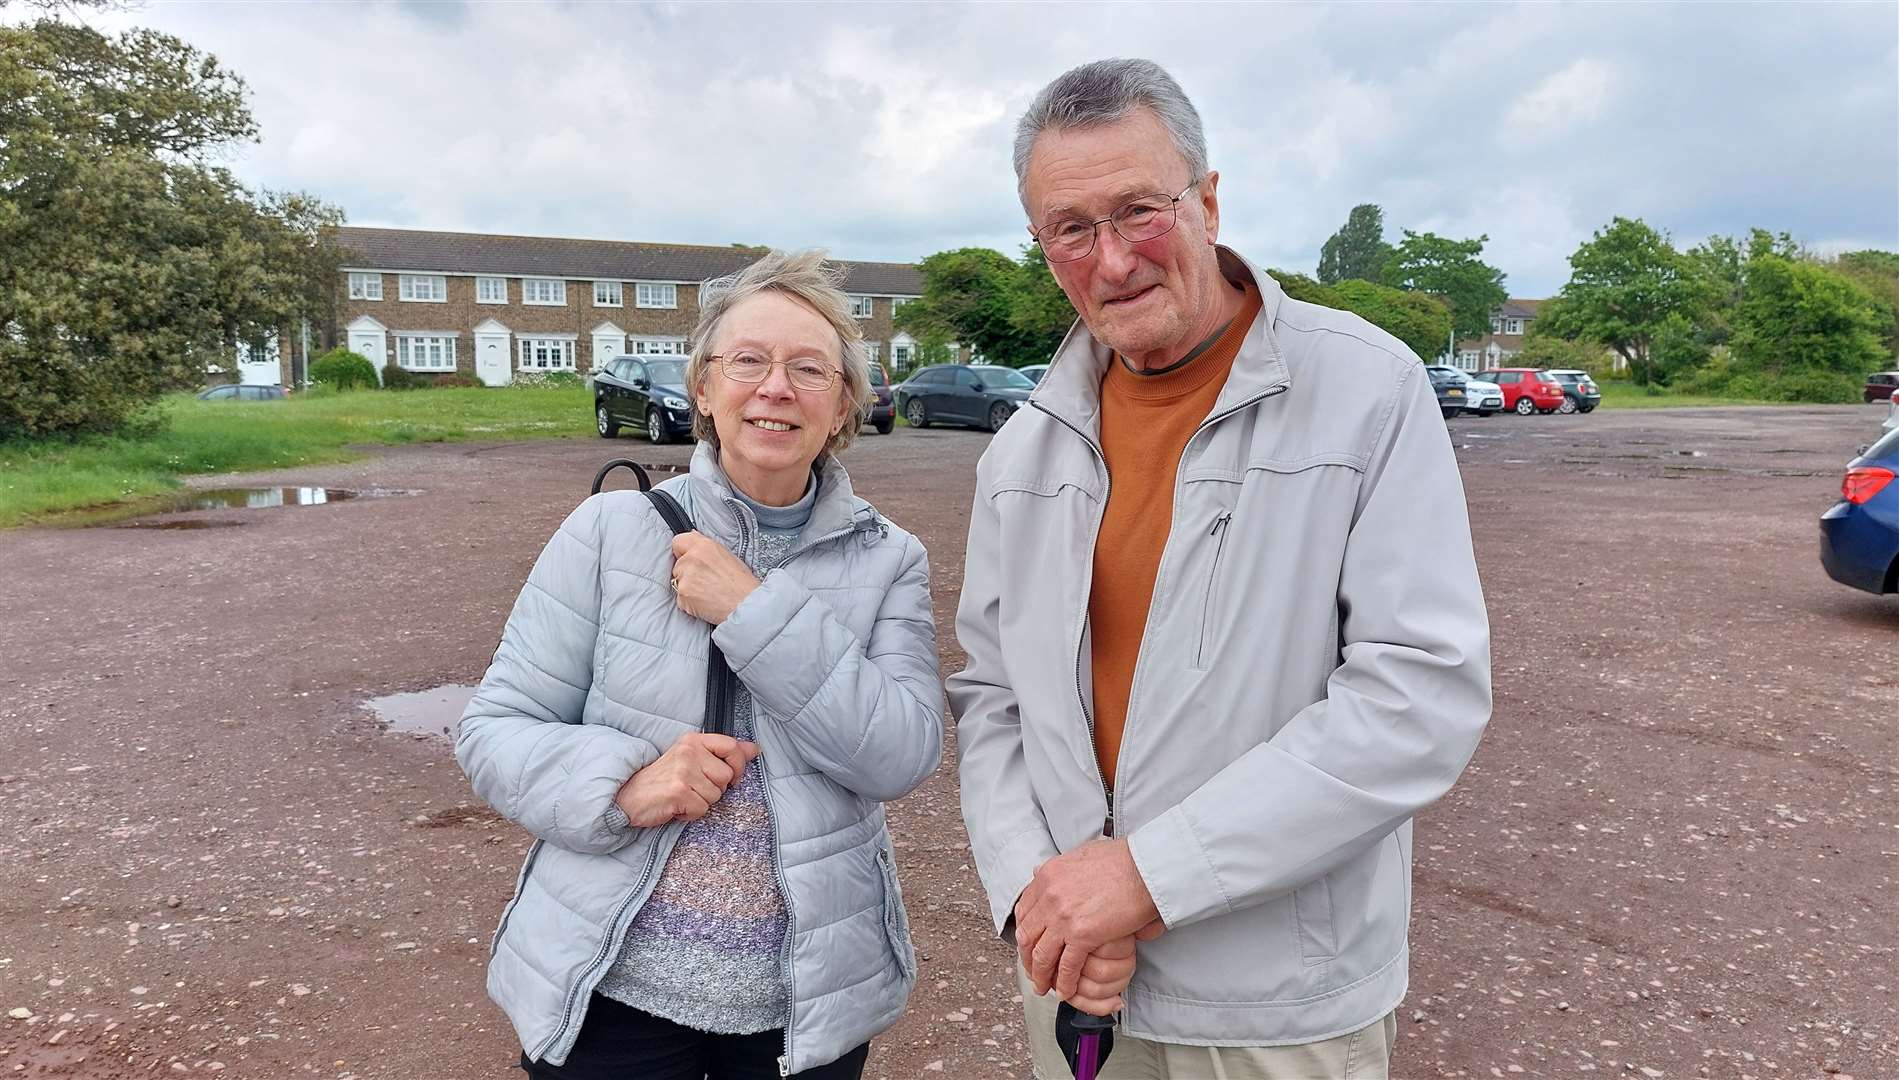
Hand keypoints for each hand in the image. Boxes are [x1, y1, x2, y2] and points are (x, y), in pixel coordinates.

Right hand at [613, 732, 759, 827]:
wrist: (628, 797)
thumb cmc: (662, 779)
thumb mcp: (691, 758)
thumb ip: (723, 753)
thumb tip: (755, 749)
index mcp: (693, 740)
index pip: (732, 747)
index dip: (738, 765)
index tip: (730, 776)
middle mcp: (689, 751)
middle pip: (727, 776)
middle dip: (714, 789)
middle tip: (693, 788)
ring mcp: (683, 771)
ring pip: (716, 795)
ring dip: (701, 802)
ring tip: (682, 797)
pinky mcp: (678, 792)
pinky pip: (702, 809)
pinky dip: (690, 814)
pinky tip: (677, 806)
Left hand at [669, 532, 759, 623]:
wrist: (746, 606)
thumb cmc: (742, 584)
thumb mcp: (728, 556)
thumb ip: (706, 547)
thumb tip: (693, 536)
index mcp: (704, 546)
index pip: (678, 542)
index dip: (682, 551)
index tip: (687, 558)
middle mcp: (692, 559)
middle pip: (678, 565)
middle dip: (687, 572)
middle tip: (705, 580)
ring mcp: (685, 578)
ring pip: (678, 581)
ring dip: (688, 587)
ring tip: (708, 592)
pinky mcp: (682, 595)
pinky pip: (680, 598)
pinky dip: (689, 601)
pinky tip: (705, 601)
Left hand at [1014, 838, 1161, 999]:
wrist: (1144, 868)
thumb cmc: (1121, 860)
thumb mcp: (1080, 854)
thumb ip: (1060, 869)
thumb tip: (1039, 871)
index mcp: (1047, 876)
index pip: (1025, 910)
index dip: (1025, 931)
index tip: (1028, 943)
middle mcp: (1049, 896)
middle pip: (1027, 934)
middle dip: (1027, 956)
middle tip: (1032, 969)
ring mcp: (1063, 917)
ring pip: (1041, 955)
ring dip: (1041, 975)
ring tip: (1044, 986)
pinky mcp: (1082, 935)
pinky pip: (1067, 966)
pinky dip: (1064, 982)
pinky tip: (1065, 991)